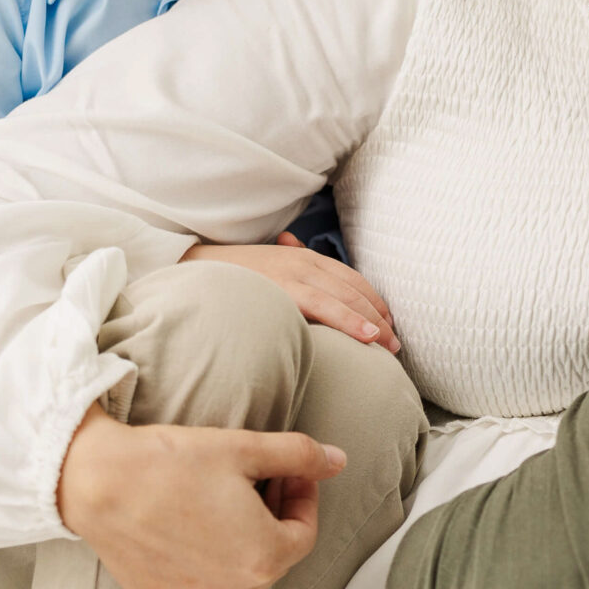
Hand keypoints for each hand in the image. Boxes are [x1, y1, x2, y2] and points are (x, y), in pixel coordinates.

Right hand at [55, 405, 345, 588]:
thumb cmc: (172, 462)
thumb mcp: (244, 448)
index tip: (290, 470)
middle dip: (276, 519)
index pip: (304, 531)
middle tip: (263, 481)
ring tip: (232, 512)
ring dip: (248, 551)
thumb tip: (339, 460)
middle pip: (275, 556)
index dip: (303, 497)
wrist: (98, 481)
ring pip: (243, 582)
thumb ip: (299, 455)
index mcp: (266, 554)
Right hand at [182, 233, 400, 351]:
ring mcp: (295, 274)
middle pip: (354, 289)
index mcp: (301, 255)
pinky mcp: (284, 290)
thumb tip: (293, 243)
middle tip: (397, 343)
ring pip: (347, 298)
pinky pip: (326, 307)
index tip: (387, 322)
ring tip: (390, 345)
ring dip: (373, 322)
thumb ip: (284, 259)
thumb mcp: (263, 263)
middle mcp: (303, 261)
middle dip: (379, 315)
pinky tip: (368, 337)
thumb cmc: (228, 274)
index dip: (373, 300)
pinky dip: (352, 321)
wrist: (191, 266)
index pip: (350, 278)